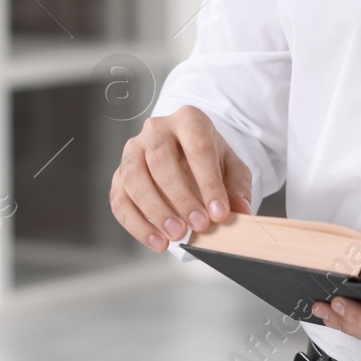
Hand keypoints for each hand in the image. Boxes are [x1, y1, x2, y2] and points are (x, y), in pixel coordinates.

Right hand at [110, 106, 253, 251]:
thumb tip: (241, 210)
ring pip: (134, 178)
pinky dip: (137, 225)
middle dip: (181, 197)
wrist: (184, 154)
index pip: (198, 147)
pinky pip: (120, 199)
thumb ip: (238, 187)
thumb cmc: (207, 159)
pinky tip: (158, 241)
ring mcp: (133, 150)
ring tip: (176, 235)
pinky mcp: (119, 175)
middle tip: (199, 225)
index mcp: (188, 120)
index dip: (209, 182)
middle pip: (160, 159)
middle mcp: (156, 129)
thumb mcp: (231, 167)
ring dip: (155, 210)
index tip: (219, 213)